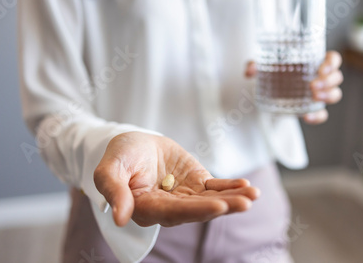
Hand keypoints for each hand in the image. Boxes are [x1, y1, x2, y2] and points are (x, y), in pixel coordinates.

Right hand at [94, 132, 258, 227]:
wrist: (134, 144)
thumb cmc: (119, 156)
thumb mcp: (108, 169)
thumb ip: (114, 191)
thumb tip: (118, 218)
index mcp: (147, 208)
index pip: (174, 212)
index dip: (196, 210)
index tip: (218, 206)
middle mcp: (169, 208)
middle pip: (198, 210)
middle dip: (223, 206)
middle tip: (245, 203)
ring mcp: (185, 197)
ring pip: (211, 200)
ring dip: (233, 198)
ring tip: (253, 195)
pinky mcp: (196, 184)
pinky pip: (215, 187)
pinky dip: (230, 187)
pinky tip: (246, 186)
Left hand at [245, 51, 343, 123]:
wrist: (271, 90)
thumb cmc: (274, 71)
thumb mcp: (264, 66)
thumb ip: (256, 65)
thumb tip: (250, 70)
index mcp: (314, 62)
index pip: (333, 59)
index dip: (332, 63)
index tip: (321, 68)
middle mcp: (320, 77)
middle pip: (337, 78)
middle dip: (329, 82)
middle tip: (312, 85)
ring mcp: (318, 94)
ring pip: (335, 94)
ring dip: (328, 95)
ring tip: (314, 96)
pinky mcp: (312, 109)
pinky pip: (322, 114)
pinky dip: (318, 117)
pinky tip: (307, 117)